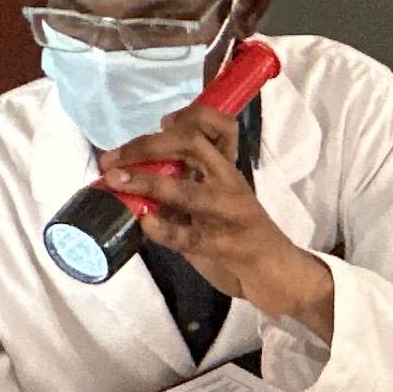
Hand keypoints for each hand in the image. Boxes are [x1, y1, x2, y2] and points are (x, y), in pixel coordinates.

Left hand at [100, 107, 329, 329]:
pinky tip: (144, 223)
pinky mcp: (225, 247)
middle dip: (148, 146)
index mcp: (228, 170)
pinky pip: (190, 236)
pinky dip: (164, 229)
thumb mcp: (217, 204)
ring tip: (116, 181)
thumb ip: (185, 189)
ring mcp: (228, 215)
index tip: (162, 121)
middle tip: (112, 158)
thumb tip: (136, 177)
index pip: (218, 127)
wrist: (280, 275)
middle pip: (193, 145)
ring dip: (147, 182)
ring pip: (188, 190)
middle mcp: (229, 184)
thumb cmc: (243, 238)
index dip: (190, 116)